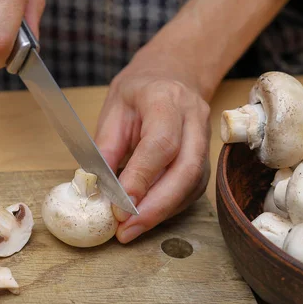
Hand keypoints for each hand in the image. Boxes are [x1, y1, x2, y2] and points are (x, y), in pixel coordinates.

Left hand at [94, 53, 211, 243]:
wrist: (174, 74)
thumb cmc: (140, 90)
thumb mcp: (113, 107)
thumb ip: (106, 146)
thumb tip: (97, 187)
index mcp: (166, 99)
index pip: (161, 143)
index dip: (142, 177)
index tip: (120, 206)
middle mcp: (194, 119)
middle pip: (186, 169)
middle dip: (156, 206)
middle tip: (127, 228)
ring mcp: (205, 140)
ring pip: (193, 184)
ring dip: (163, 212)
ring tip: (132, 229)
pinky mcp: (205, 160)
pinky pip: (192, 190)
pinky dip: (169, 208)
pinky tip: (148, 218)